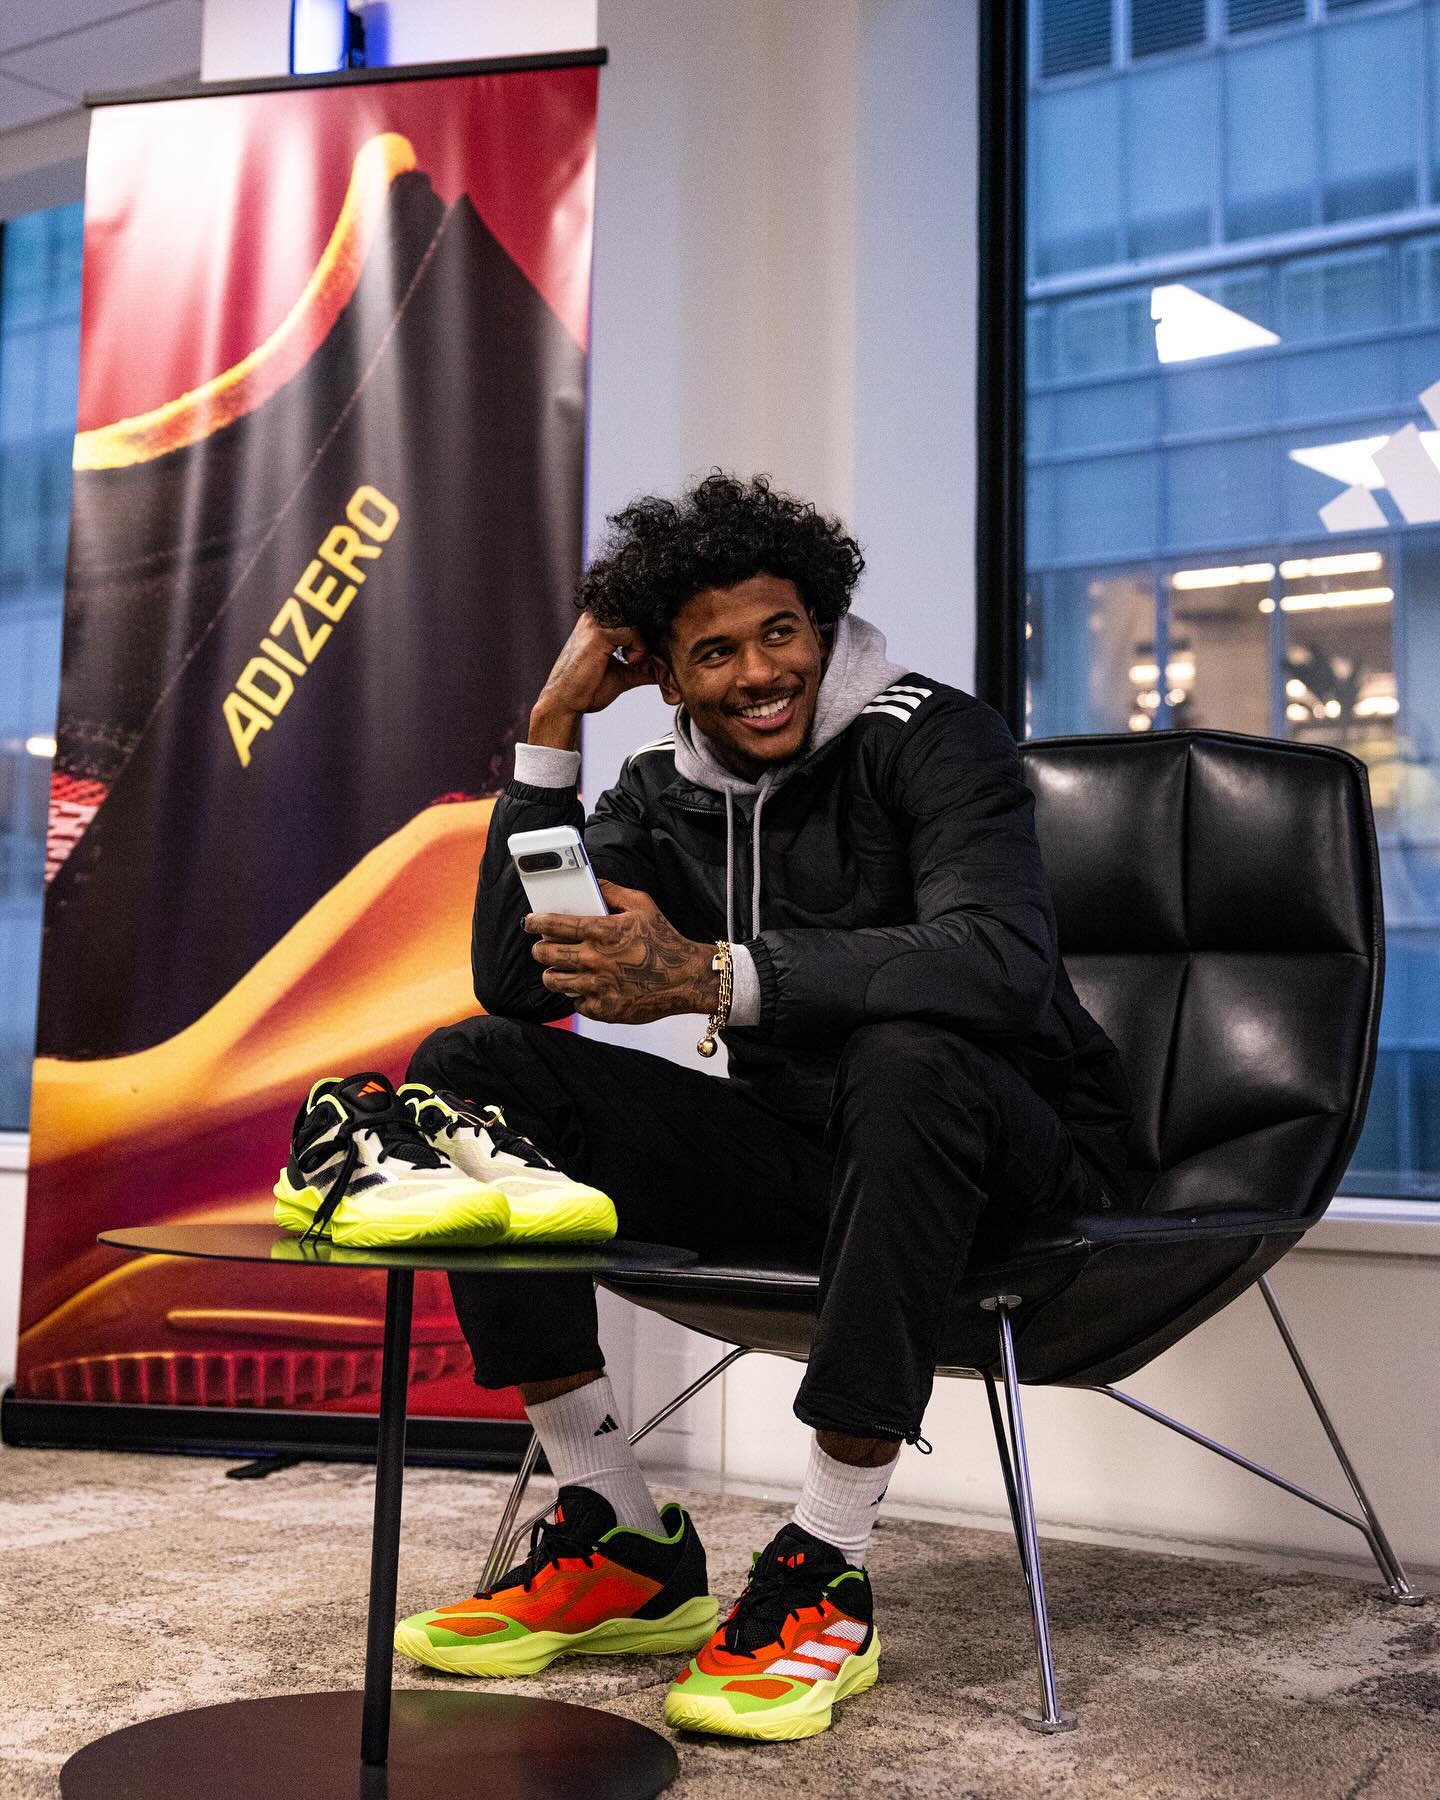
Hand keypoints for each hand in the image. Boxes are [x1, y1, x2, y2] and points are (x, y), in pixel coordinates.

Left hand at [526, 880, 719, 1024]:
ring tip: (559, 969)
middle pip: (546, 954)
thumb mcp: (642, 905)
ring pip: (554, 981)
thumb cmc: (665, 940)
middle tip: (543, 947)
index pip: (554, 924)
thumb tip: (591, 882)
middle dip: (539, 949)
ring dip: (553, 974)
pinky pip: (576, 1003)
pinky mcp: (603, 1009)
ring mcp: (598, 986)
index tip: (529, 922)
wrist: (687, 979)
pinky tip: (588, 987)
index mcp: (602, 931)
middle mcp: (595, 959)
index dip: (535, 922)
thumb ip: (612, 891)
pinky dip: (579, 995)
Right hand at [528, 614, 656, 751]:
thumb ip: (642, 668)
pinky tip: (628, 662)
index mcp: (600, 624)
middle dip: (648, 645)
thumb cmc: (588, 689)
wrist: (566, 702)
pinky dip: (639, 650)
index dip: (646, 641)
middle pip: (639, 621)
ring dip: (644, 648)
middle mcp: (597, 618)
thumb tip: (665, 669)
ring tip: (633, 664)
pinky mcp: (598, 633)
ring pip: (638, 625)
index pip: (634, 622)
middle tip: (644, 665)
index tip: (647, 661)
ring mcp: (596, 623)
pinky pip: (634, 633)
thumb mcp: (622, 675)